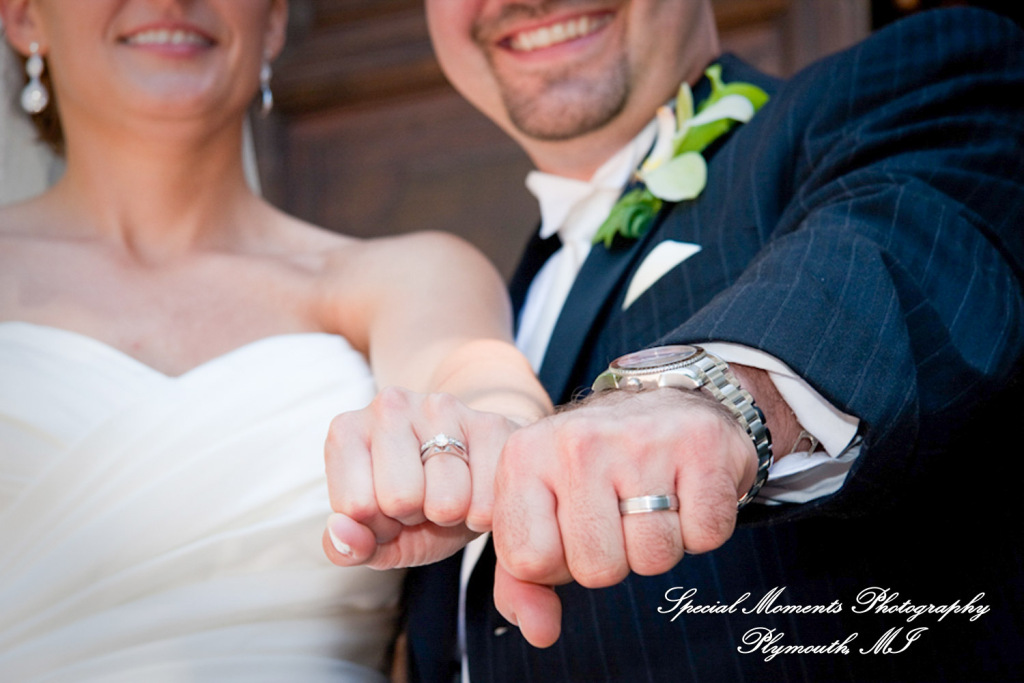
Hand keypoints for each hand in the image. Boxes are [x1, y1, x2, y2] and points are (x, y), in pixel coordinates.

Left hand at [321, 386, 517, 569]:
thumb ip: (348, 547)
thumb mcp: (377, 536)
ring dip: (452, 515)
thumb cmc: (415, 503)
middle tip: (422, 500)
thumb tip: (340, 531)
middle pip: (400, 499)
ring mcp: (441, 407)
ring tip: (448, 492)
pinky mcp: (489, 423)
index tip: (389, 509)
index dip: (379, 525)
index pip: (356, 507)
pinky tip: (476, 491)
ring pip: (446, 502)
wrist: (469, 469)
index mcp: (347, 431)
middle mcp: (389, 406)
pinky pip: (486, 502)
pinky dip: (483, 515)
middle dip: (415, 516)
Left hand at [490, 387, 758, 646]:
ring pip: (654, 558)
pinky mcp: (700, 444)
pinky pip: (705, 536)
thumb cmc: (595, 470)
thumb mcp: (541, 512)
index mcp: (524, 457)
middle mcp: (576, 442)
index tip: (571, 528)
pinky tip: (685, 489)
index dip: (558, 562)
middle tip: (619, 513)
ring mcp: (639, 440)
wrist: (664, 401)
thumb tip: (539, 632)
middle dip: (614, 557)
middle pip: (597, 569)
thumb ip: (522, 580)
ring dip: (658, 544)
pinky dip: (700, 526)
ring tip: (652, 499)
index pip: (530, 560)